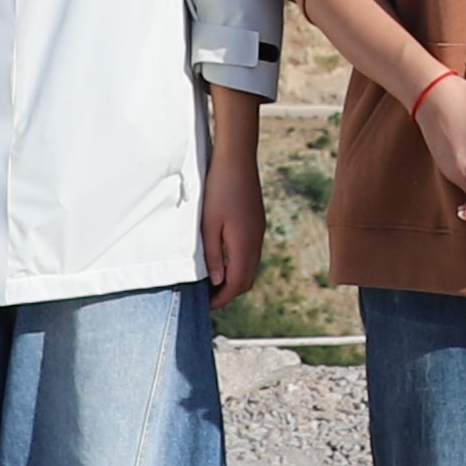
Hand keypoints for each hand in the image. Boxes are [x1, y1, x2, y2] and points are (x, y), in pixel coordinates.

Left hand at [199, 123, 268, 302]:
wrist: (237, 160)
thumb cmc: (218, 190)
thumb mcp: (208, 225)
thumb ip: (212, 256)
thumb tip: (217, 282)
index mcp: (244, 244)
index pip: (237, 283)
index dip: (222, 298)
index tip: (206, 304)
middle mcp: (256, 241)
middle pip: (247, 279)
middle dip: (229, 292)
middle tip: (208, 297)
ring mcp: (258, 232)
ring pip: (250, 267)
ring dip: (234, 278)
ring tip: (213, 281)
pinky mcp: (256, 223)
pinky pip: (251, 253)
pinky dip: (238, 264)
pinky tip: (223, 260)